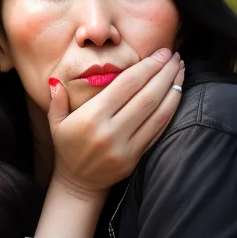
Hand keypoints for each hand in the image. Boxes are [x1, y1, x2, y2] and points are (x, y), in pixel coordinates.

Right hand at [47, 49, 183, 199]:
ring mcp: (126, 146)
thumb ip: (57, 100)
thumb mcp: (55, 123)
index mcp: (91, 117)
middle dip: (165, 73)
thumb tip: (56, 79)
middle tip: (175, 56)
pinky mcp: (137, 157)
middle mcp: (111, 131)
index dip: (147, 66)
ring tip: (181, 70)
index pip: (126, 84)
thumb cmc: (67, 148)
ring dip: (173, 88)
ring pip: (158, 113)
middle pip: (147, 96)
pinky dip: (171, 110)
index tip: (161, 52)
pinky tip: (177, 95)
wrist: (78, 185)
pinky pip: (159, 130)